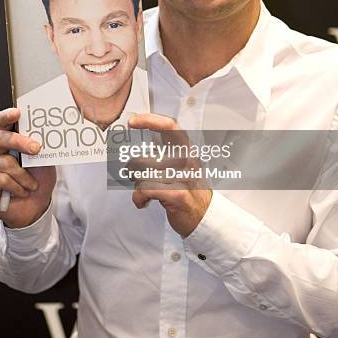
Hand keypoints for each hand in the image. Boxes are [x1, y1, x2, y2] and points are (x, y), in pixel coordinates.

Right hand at [0, 108, 55, 228]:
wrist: (35, 207)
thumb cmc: (38, 180)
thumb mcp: (44, 160)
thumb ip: (41, 146)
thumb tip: (46, 134)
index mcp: (7, 140)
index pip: (1, 123)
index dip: (7, 116)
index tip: (18, 113)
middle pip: (0, 137)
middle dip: (20, 141)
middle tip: (36, 149)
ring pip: (5, 163)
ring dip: (24, 176)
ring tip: (32, 185)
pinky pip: (1, 179)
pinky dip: (17, 187)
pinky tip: (21, 191)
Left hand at [128, 113, 211, 237]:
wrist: (204, 217)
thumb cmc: (190, 191)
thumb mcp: (182, 165)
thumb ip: (168, 150)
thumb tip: (151, 135)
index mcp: (186, 150)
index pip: (169, 126)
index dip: (149, 120)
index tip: (133, 121)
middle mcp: (187, 160)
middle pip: (146, 157)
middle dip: (134, 170)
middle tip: (135, 176)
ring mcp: (184, 177)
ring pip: (143, 174)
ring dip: (137, 185)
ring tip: (143, 191)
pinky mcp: (178, 195)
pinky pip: (147, 189)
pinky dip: (139, 197)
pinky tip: (142, 201)